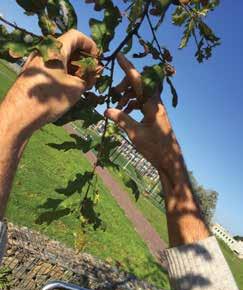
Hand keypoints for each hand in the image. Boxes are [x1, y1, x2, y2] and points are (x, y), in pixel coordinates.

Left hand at [0, 29, 100, 139]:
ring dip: (75, 69)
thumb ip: (88, 77)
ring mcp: (37, 63)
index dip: (90, 45)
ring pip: (61, 60)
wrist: (20, 115)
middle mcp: (44, 52)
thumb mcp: (76, 88)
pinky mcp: (33, 74)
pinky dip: (64, 74)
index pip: (76, 36)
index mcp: (55, 49)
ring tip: (84, 84)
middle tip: (93, 74)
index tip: (97, 60)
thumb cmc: (50, 99)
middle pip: (68, 48)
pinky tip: (71, 88)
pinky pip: (52, 68)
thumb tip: (95, 72)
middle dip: (84, 60)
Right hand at [105, 53, 181, 175]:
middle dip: (124, 86)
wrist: (170, 160)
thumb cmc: (155, 148)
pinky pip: (142, 103)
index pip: (138, 81)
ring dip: (127, 97)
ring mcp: (156, 109)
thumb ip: (121, 119)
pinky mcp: (155, 115)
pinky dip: (132, 104)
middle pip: (139, 85)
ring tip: (117, 107)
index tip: (119, 55)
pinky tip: (125, 112)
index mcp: (152, 105)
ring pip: (140, 94)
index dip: (128, 67)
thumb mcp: (135, 134)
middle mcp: (155, 103)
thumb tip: (106, 110)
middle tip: (113, 95)